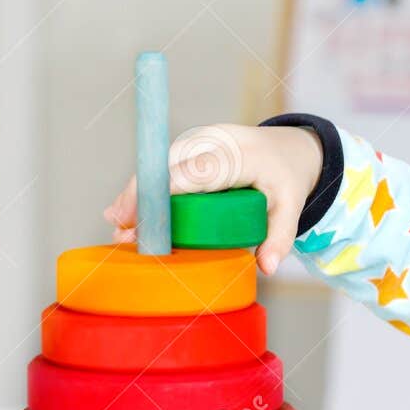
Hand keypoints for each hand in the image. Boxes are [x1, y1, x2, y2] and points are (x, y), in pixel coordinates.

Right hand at [102, 123, 323, 274]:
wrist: (288, 147)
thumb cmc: (286, 178)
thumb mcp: (292, 206)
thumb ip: (280, 236)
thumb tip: (266, 269)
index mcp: (242, 155)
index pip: (199, 172)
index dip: (166, 191)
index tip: (143, 214)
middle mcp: (216, 141)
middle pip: (170, 165)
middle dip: (142, 195)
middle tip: (120, 228)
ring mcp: (200, 140)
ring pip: (160, 163)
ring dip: (137, 193)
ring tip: (118, 224)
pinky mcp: (190, 145)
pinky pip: (162, 164)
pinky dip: (144, 187)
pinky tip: (127, 211)